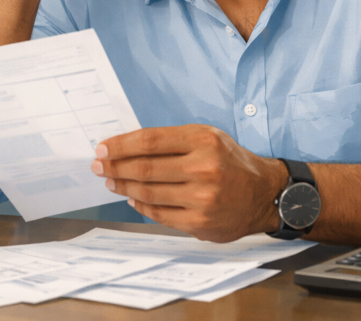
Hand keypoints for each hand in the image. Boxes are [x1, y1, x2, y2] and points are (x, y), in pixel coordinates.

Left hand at [91, 125, 288, 242]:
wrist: (263, 194)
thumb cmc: (231, 163)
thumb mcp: (208, 138)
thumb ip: (173, 141)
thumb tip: (128, 147)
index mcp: (204, 140)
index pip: (150, 141)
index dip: (120, 145)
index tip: (102, 148)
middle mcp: (204, 168)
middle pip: (144, 168)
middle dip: (114, 167)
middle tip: (98, 166)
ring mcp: (202, 198)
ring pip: (148, 192)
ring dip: (123, 186)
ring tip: (111, 181)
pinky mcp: (199, 222)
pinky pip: (158, 213)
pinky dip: (140, 205)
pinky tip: (132, 198)